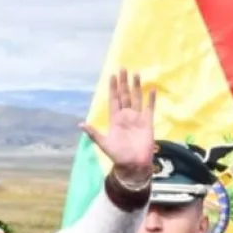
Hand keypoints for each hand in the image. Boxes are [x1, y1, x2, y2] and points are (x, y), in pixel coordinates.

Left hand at [80, 68, 155, 182]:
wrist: (132, 164)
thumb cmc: (117, 155)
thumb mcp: (103, 143)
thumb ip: (93, 133)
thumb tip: (80, 124)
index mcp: (115, 119)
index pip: (113, 100)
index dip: (113, 88)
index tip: (112, 76)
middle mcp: (126, 116)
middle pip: (125, 95)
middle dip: (123, 82)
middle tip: (123, 68)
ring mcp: (137, 118)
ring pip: (137, 98)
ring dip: (136, 86)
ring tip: (136, 74)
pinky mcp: (148, 123)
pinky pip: (149, 108)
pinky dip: (151, 99)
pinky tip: (151, 89)